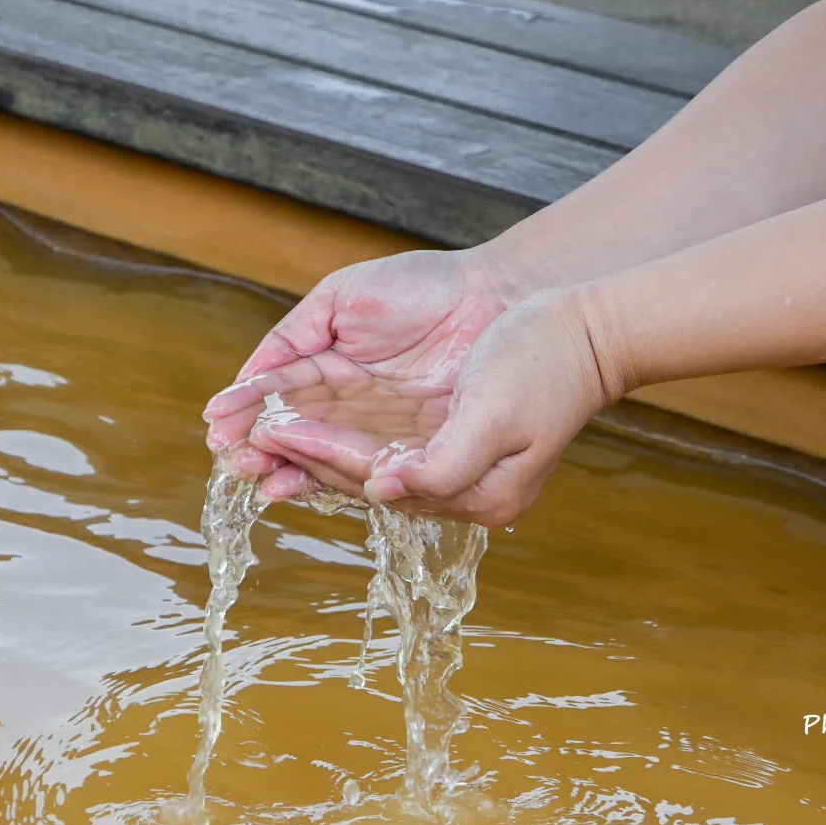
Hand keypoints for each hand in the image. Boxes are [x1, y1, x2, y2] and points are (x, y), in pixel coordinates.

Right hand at [202, 247, 530, 499]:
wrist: (494, 296)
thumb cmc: (423, 287)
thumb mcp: (341, 299)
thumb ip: (292, 335)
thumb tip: (246, 378)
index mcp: (329, 367)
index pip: (279, 395)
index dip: (247, 411)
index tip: (217, 427)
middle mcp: (351, 406)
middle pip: (297, 434)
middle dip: (262, 449)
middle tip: (236, 461)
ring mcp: (382, 430)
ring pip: (327, 455)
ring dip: (291, 468)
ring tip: (262, 476)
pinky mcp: (415, 450)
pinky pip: (372, 467)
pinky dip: (339, 476)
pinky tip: (306, 480)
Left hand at [247, 289, 615, 525]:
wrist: (588, 329)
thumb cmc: (548, 366)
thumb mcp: (499, 416)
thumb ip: (443, 464)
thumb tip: (384, 491)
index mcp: (473, 495)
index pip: (377, 479)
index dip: (321, 456)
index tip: (273, 433)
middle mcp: (453, 486)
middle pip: (360, 476)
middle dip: (298, 460)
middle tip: (237, 445)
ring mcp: (445, 460)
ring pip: (358, 459)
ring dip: (303, 450)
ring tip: (247, 442)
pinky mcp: (437, 433)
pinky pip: (372, 438)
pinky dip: (329, 431)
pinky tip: (291, 425)